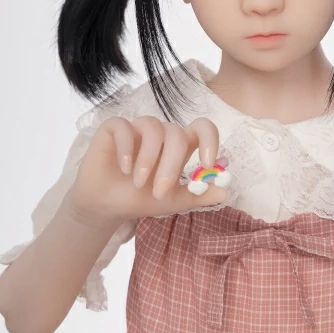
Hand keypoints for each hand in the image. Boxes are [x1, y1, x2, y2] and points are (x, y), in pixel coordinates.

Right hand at [68, 115, 228, 226]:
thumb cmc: (141, 199)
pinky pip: (124, 126)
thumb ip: (199, 195)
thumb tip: (226, 191)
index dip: (210, 140)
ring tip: (138, 182)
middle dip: (171, 165)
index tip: (207, 163)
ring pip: (153, 128)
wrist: (107, 206)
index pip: (202, 128)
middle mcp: (161, 133)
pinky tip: (124, 168)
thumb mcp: (173, 201)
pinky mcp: (114, 129)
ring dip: (148, 158)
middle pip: (176, 134)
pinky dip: (126, 147)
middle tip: (160, 191)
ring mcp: (137, 129)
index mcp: (180, 146)